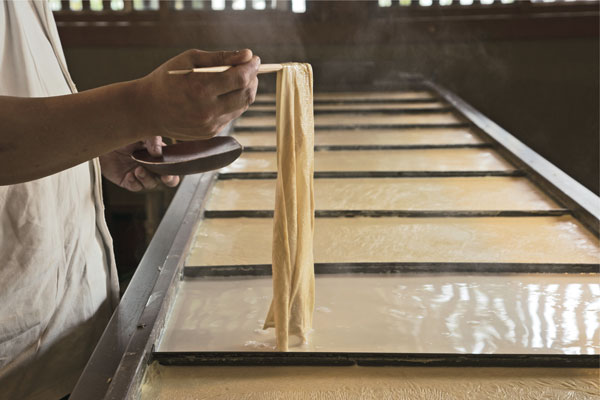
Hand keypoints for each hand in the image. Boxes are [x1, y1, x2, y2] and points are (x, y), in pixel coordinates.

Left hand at [100, 136, 179, 191]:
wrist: (103, 138)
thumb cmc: (124, 133)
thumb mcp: (142, 132)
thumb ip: (152, 140)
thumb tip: (158, 153)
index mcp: (159, 156)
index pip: (173, 168)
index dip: (174, 173)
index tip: (170, 172)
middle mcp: (152, 166)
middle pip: (167, 180)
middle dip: (168, 180)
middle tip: (163, 176)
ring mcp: (140, 174)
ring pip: (150, 184)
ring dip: (146, 178)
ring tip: (138, 169)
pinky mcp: (127, 180)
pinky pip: (135, 187)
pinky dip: (134, 183)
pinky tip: (129, 175)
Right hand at [136, 49, 259, 140]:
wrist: (147, 110)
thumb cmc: (167, 79)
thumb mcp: (189, 60)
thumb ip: (220, 57)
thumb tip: (248, 55)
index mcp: (201, 88)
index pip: (241, 78)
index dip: (252, 67)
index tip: (255, 59)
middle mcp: (207, 110)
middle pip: (246, 94)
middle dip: (252, 79)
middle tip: (249, 68)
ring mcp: (210, 125)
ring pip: (242, 106)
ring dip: (245, 91)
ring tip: (237, 79)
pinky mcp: (210, 133)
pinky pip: (231, 116)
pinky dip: (233, 103)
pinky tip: (224, 94)